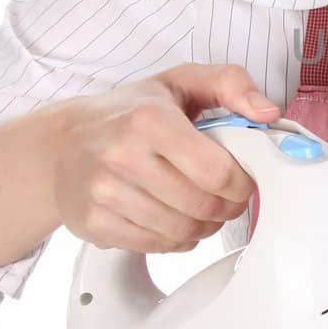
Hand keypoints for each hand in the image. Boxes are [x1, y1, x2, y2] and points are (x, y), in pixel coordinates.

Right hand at [53, 63, 278, 253]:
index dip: (241, 182)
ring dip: (205, 226)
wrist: (59, 145)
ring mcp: (106, 194)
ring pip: (183, 232)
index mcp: (149, 120)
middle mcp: (123, 157)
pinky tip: (175, 217)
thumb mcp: (179, 81)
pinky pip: (158, 247)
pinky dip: (178, 239)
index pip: (218, 172)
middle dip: (227, 206)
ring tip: (202, 206)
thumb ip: (230, 84)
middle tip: (228, 196)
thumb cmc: (127, 113)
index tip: (242, 178)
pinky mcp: (96, 224)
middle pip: (203, 207)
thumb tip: (268, 112)